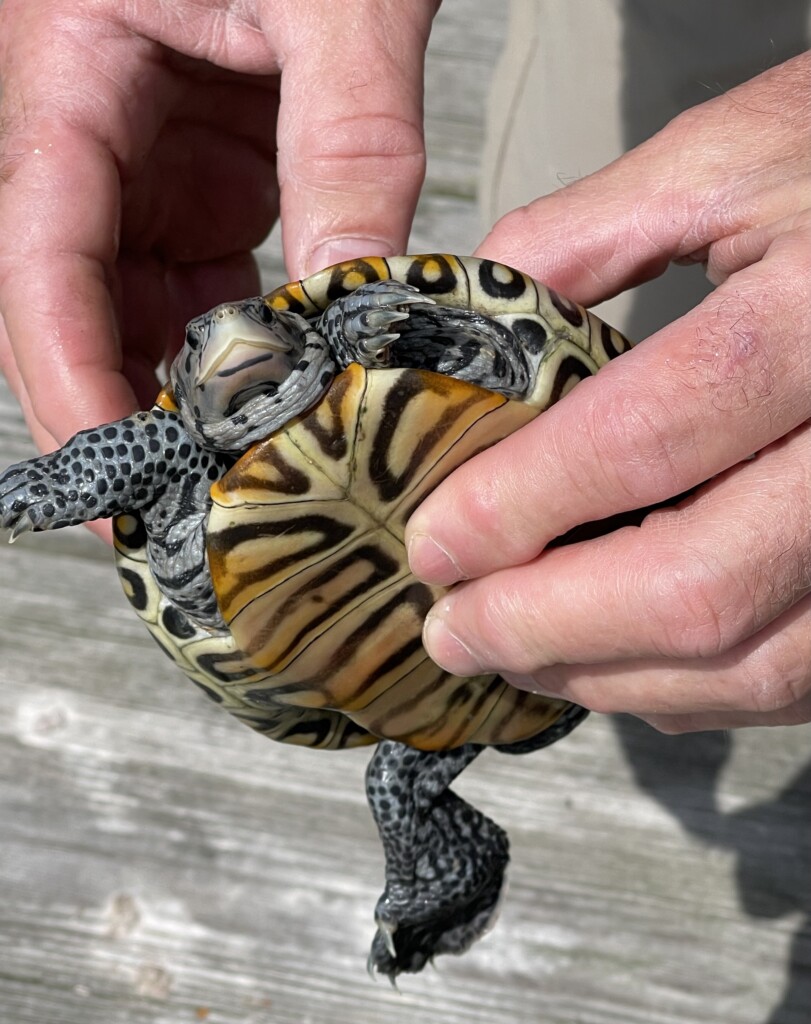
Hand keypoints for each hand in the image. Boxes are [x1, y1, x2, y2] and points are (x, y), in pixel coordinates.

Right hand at [0, 0, 435, 467]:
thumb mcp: (338, 0)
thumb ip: (348, 145)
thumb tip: (357, 295)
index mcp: (68, 64)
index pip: (38, 254)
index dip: (65, 375)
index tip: (112, 471)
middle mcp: (94, 123)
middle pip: (73, 296)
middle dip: (118, 402)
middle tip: (178, 499)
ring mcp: (151, 154)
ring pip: (136, 299)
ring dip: (180, 384)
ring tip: (232, 462)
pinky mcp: (210, 169)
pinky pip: (201, 277)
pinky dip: (235, 341)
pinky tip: (273, 388)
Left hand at [407, 53, 810, 732]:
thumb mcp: (722, 161)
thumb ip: (580, 238)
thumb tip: (462, 331)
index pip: (644, 438)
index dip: (519, 506)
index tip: (434, 540)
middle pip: (694, 585)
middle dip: (544, 624)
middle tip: (450, 628)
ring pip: (750, 661)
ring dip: (605, 676)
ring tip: (510, 653)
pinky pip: (792, 678)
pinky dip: (686, 690)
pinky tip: (612, 662)